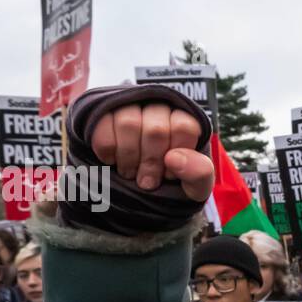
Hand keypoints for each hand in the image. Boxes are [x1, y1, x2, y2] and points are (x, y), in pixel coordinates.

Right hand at [91, 103, 213, 201]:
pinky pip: (103, 124)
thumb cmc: (172, 184)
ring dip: (128, 157)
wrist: (140, 193)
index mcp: (185, 121)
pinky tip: (113, 161)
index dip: (176, 156)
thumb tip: (173, 158)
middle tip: (148, 181)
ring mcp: (130, 107)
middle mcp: (159, 108)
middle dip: (151, 162)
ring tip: (130, 173)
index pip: (183, 127)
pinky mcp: (103, 113)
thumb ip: (199, 173)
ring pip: (128, 123)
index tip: (170, 174)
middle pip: (156, 129)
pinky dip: (107, 150)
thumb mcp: (195, 187)